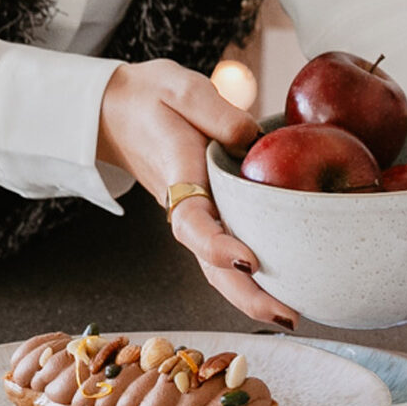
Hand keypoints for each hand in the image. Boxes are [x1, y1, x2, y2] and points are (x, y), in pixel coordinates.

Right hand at [96, 59, 297, 328]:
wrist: (115, 110)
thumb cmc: (151, 98)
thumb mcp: (181, 87)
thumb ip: (217, 112)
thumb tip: (253, 139)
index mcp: (179, 178)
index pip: (194, 222)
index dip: (218, 244)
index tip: (248, 258)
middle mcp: (186, 207)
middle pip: (210, 265)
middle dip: (247, 295)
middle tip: (287, 317)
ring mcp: (195, 216)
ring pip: (218, 269)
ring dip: (251, 296)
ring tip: (290, 318)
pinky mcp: (207, 215)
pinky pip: (225, 255)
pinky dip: (250, 278)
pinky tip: (282, 290)